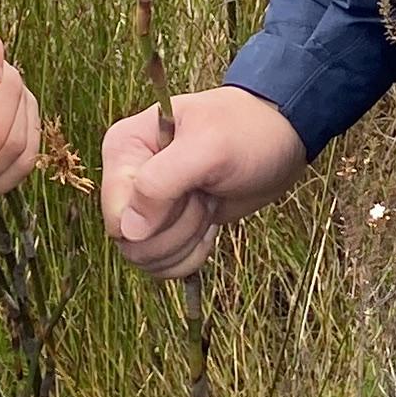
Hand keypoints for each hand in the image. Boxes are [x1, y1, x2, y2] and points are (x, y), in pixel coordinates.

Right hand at [99, 84, 307, 277]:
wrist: (278, 139)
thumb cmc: (246, 133)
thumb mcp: (208, 149)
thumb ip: (161, 184)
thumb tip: (128, 232)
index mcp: (124, 148)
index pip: (116, 212)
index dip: (153, 219)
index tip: (190, 194)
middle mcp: (127, 178)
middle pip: (130, 241)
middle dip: (176, 230)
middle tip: (204, 197)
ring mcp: (146, 205)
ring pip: (147, 257)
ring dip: (186, 241)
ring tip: (208, 204)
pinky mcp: (167, 226)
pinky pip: (164, 263)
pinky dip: (191, 254)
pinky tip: (209, 226)